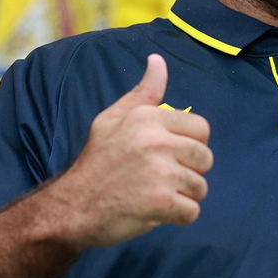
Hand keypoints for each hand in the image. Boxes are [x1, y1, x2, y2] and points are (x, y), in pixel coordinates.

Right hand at [50, 54, 211, 249]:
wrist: (71, 207)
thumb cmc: (96, 162)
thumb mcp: (113, 119)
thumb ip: (143, 93)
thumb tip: (158, 60)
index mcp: (148, 118)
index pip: (201, 129)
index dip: (190, 145)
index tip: (170, 155)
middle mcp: (156, 141)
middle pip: (205, 158)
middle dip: (190, 172)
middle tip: (162, 179)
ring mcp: (160, 173)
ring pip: (200, 187)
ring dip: (183, 196)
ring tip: (157, 195)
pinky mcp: (161, 202)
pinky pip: (192, 212)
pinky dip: (179, 217)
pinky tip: (157, 212)